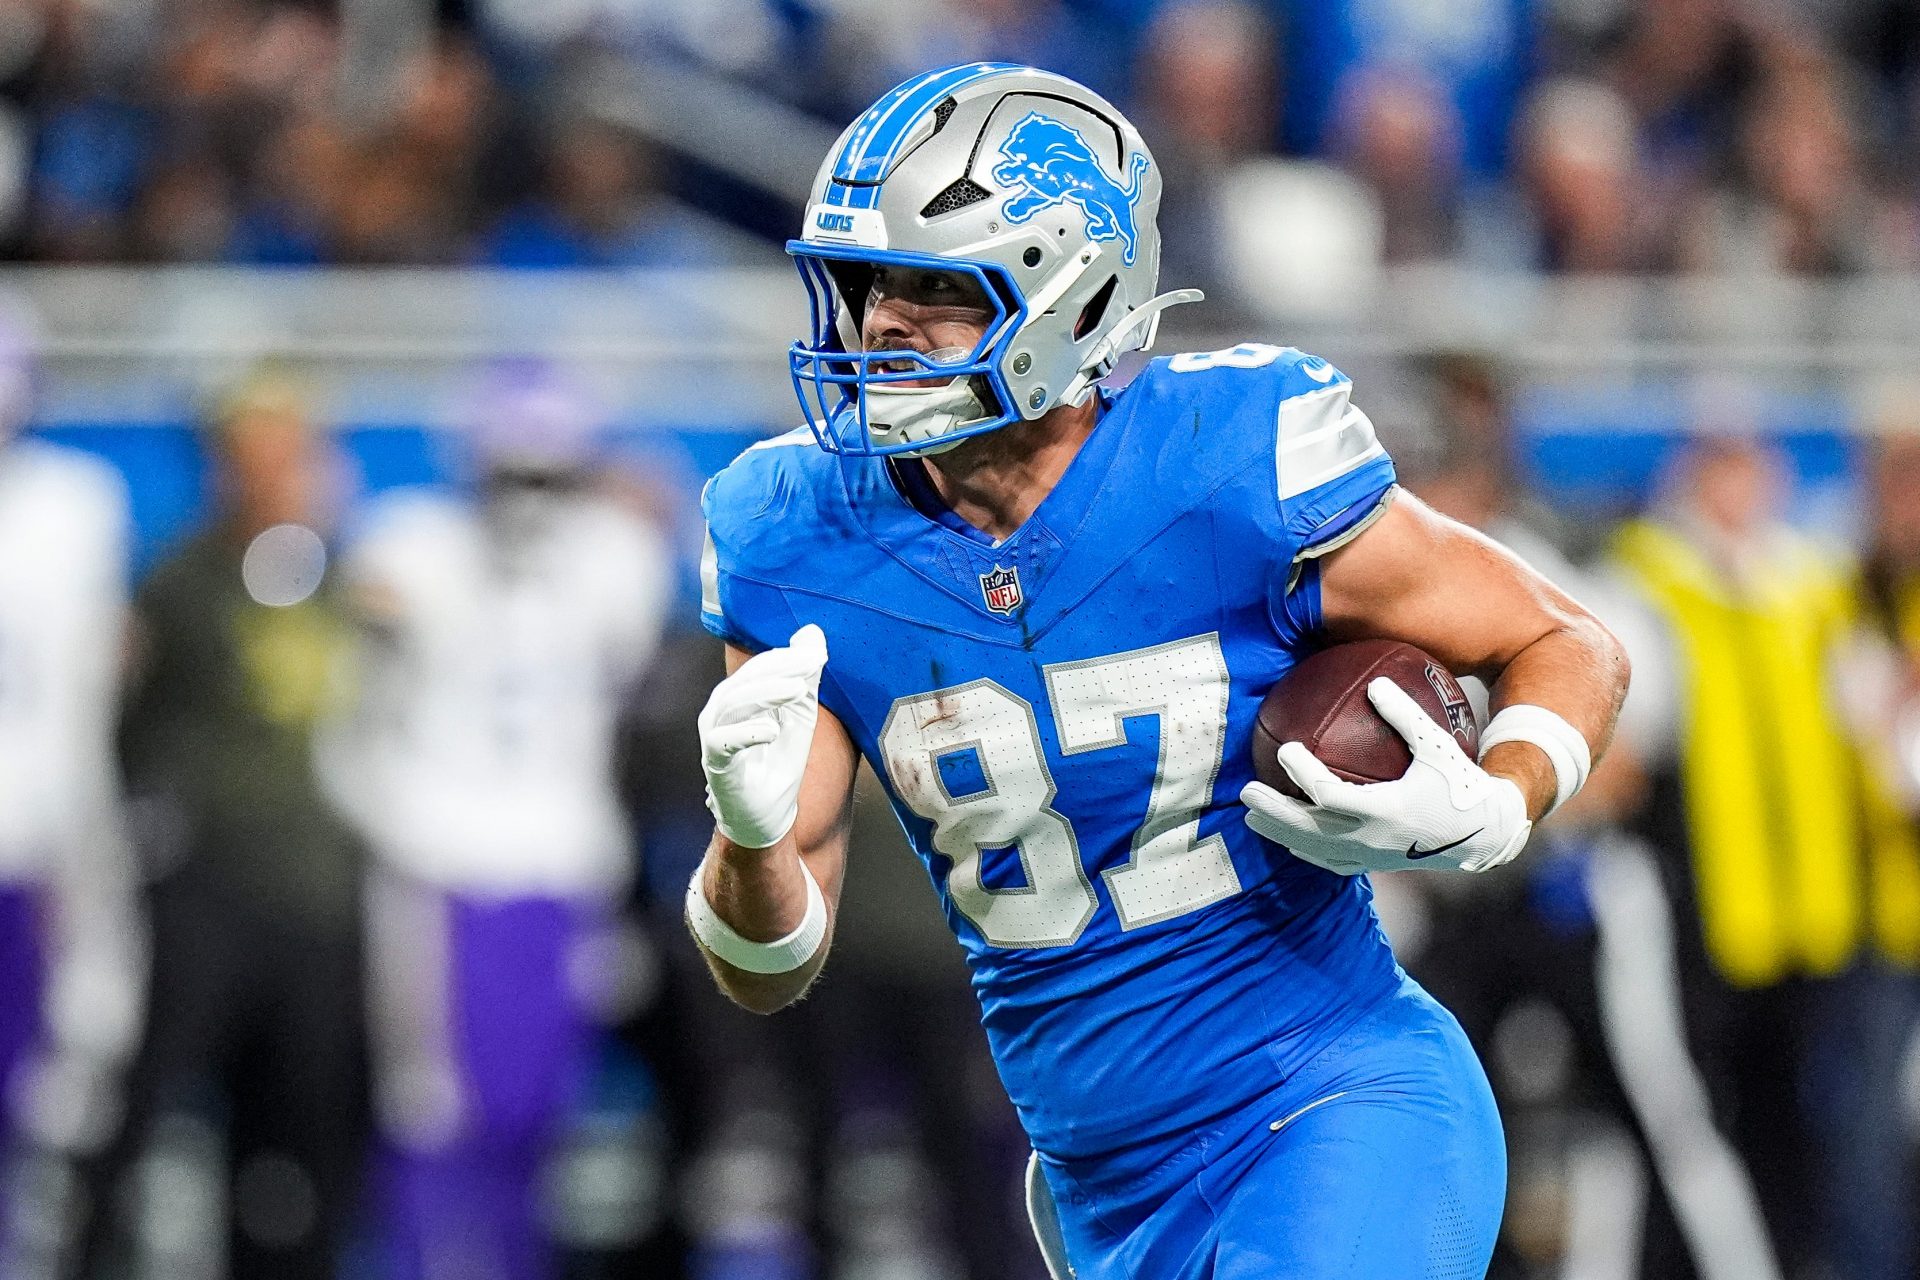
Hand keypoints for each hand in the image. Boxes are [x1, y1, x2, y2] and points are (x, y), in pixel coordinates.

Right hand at [698, 625, 827, 849]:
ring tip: (798, 690)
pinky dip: (746, 733)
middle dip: (779, 669)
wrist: (769, 814)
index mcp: (739, 694)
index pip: (761, 667)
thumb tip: (812, 631)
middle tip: (811, 664)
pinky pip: (723, 743)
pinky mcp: (716, 764)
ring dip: (766, 693)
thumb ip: (806, 675)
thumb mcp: (801, 713)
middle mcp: (721, 711)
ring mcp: (715, 736)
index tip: (817, 654)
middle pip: (745, 680)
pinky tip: (771, 730)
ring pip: (733, 704)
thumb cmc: (780, 761)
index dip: (788, 658)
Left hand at [1240, 678, 1531, 874]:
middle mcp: (1371, 838)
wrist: (1485, 833)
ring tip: (1250, 816)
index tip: (1285, 749)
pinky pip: (1330, 861)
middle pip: (1308, 828)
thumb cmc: (1462, 785)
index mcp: (1384, 809)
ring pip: (1313, 849)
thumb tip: (1375, 682)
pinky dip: (1305, 849)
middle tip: (1244, 791)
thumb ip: (1405, 715)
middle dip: (1274, 810)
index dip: (1302, 773)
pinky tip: (1288, 838)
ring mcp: (1370, 855)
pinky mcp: (1374, 864)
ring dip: (1279, 832)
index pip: (1328, 794)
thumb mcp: (1437, 746)